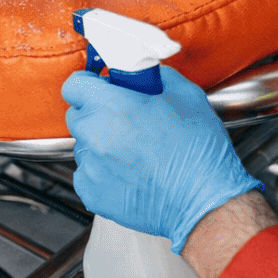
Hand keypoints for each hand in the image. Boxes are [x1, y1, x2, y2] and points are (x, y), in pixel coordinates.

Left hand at [63, 66, 263, 252]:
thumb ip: (156, 77)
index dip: (89, 85)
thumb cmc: (198, 152)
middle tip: (126, 120)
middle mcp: (94, 136)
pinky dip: (103, 171)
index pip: (74, 85)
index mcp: (112, 107)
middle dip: (97, 113)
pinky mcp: (92, 193)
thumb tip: (143, 74)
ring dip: (101, 144)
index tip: (101, 89)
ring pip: (84, 146)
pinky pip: (87, 174)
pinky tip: (130, 173)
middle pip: (77, 116)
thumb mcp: (186, 96)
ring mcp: (90, 168)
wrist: (204, 202)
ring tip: (135, 152)